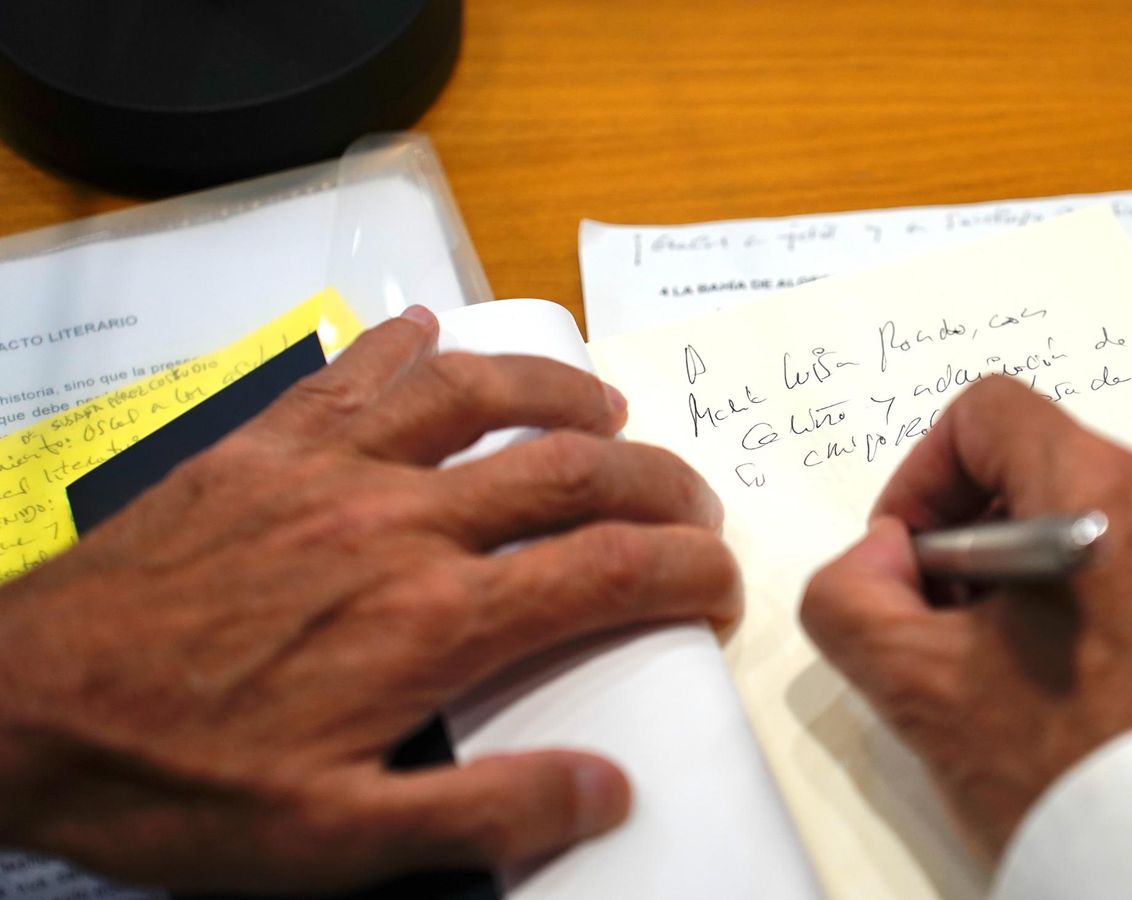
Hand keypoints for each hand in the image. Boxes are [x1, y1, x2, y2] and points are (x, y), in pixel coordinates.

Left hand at [0, 308, 738, 890]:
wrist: (17, 709)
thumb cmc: (177, 781)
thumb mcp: (336, 841)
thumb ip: (485, 812)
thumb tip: (607, 788)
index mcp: (433, 620)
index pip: (607, 572)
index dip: (687, 572)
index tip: (718, 585)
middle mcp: (400, 524)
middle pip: (568, 471)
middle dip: (656, 481)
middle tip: (692, 501)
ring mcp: (331, 471)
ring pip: (477, 396)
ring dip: (559, 393)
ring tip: (606, 409)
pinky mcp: (266, 446)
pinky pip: (356, 373)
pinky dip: (410, 347)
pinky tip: (436, 338)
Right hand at [801, 376, 1131, 855]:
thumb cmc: (1071, 777)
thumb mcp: (915, 686)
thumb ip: (848, 595)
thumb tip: (879, 559)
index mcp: (1109, 492)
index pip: (988, 413)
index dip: (921, 474)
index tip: (909, 555)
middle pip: (1041, 461)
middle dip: (972, 530)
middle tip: (945, 621)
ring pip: (1093, 510)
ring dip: (1026, 565)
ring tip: (1004, 660)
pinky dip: (1088, 593)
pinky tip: (1064, 678)